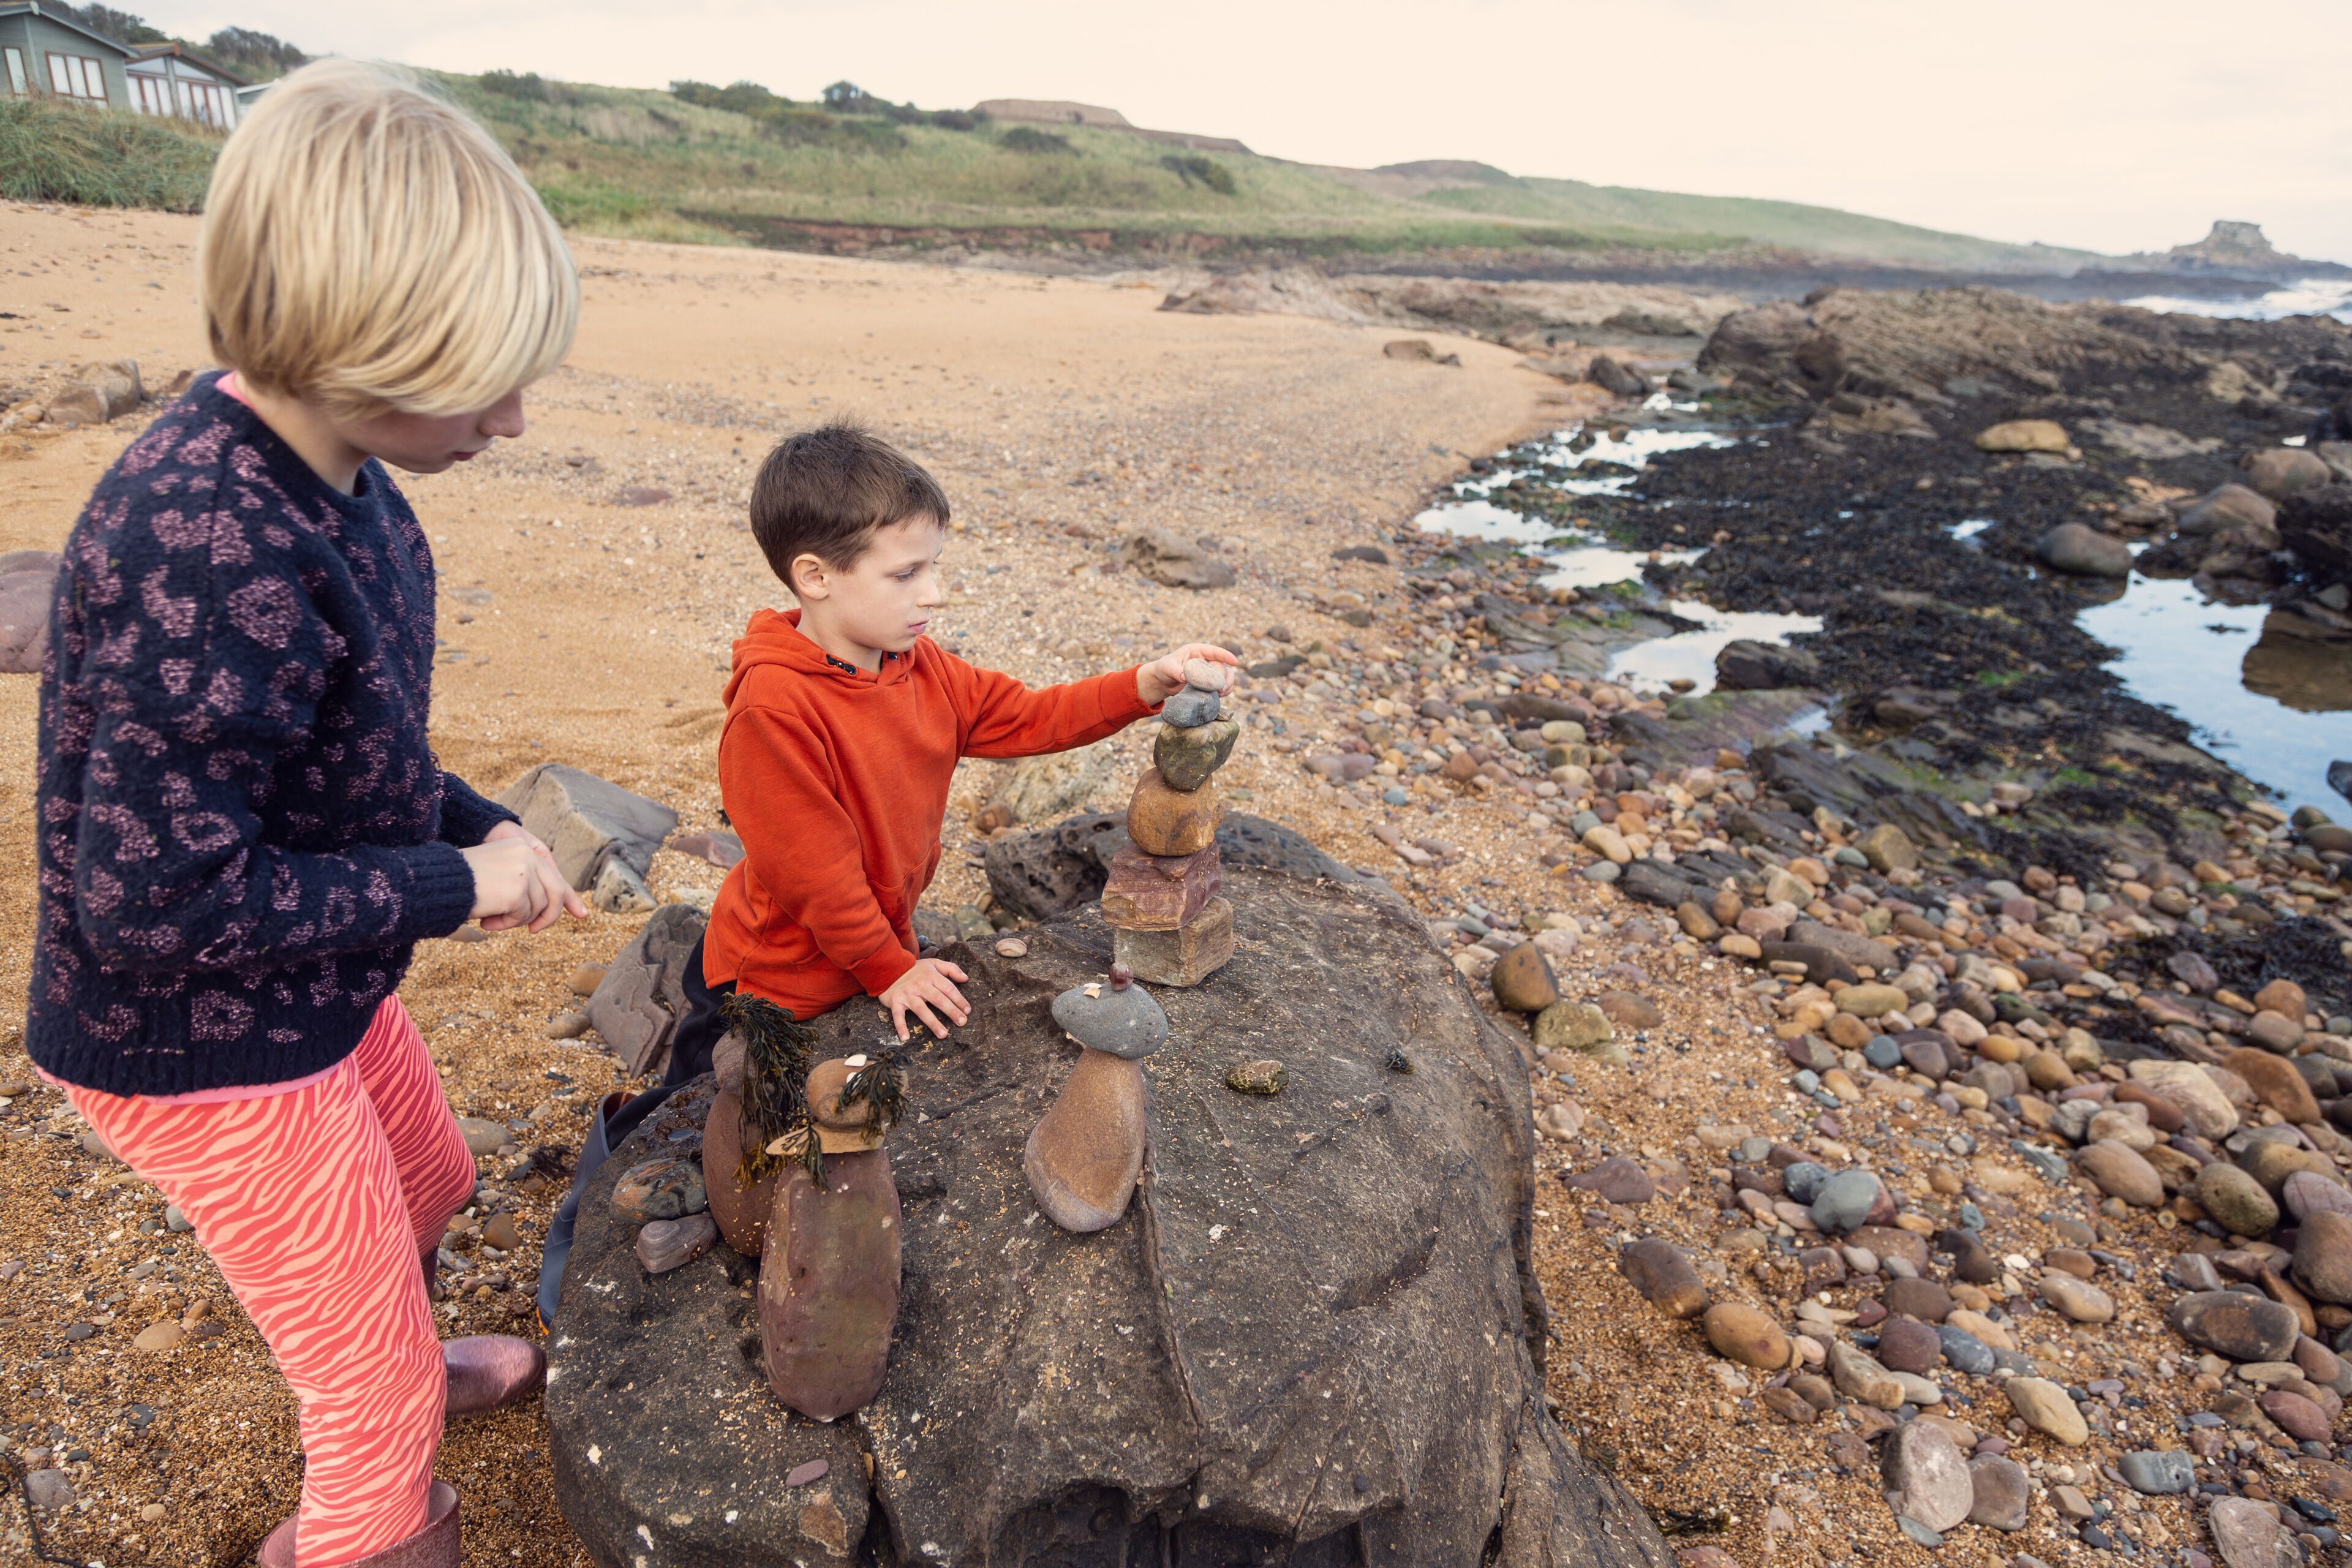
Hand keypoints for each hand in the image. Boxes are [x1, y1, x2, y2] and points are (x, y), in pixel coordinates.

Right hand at [460, 834, 587, 933]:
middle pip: (556, 893)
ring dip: (516, 920)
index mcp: (522, 848)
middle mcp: (527, 856)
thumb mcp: (497, 876)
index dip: (569, 898)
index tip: (582, 915)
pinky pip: (522, 916)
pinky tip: (487, 919)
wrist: (439, 882)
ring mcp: (524, 872)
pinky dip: (506, 924)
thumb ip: (523, 884)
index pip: (553, 874)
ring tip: (492, 918)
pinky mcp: (518, 889)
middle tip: (533, 930)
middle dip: (548, 916)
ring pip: (538, 908)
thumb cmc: (461, 883)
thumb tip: (544, 909)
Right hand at [878, 957, 969, 1040]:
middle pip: (938, 999)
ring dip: (933, 1023)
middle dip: (951, 1011)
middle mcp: (920, 985)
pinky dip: (900, 1026)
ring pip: (922, 1010)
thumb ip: (950, 969)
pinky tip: (906, 1037)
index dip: (959, 999)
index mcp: (931, 976)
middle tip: (962, 1022)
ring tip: (943, 1034)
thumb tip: (965, 978)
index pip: (948, 988)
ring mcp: (907, 994)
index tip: (967, 1010)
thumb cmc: (914, 969)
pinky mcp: (895, 1002)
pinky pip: (898, 1016)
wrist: (888, 968)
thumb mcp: (933, 964)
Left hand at [1137, 642, 1239, 706]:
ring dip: (1227, 684)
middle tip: (1219, 689)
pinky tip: (1221, 696)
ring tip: (1222, 693)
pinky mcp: (1209, 683)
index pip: (1214, 651)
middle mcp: (1206, 660)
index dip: (1225, 655)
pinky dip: (1224, 691)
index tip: (1234, 661)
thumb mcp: (1167, 667)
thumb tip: (1184, 677)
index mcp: (1197, 651)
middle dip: (1223, 677)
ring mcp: (1209, 672)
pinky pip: (1222, 685)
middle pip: (1221, 666)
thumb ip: (1175, 671)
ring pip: (1226, 675)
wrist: (1163, 681)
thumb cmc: (1164, 669)